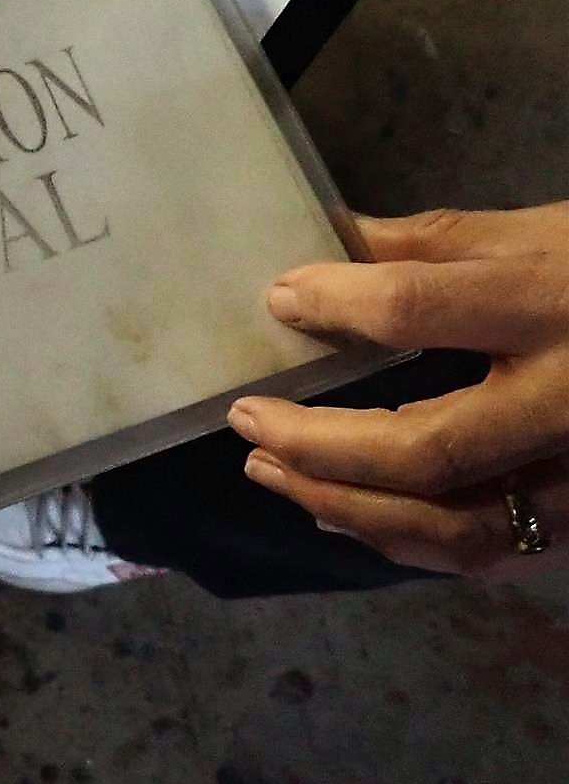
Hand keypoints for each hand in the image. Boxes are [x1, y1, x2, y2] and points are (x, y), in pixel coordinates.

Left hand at [227, 203, 567, 577]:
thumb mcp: (546, 232)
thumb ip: (431, 243)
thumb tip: (322, 235)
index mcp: (556, 307)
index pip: (420, 310)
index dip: (337, 303)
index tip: (278, 298)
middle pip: (425, 448)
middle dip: (318, 444)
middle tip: (246, 421)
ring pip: (452, 526)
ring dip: (345, 506)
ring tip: (270, 473)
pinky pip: (486, 551)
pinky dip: (401, 540)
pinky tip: (340, 512)